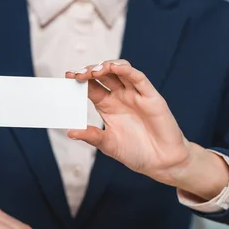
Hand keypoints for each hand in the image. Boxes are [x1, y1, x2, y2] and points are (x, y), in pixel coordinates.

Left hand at [66, 60, 228, 199]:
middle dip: (89, 70)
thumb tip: (70, 132)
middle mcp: (120, 96)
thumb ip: (91, 136)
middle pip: (103, 74)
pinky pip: (138, 78)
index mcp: (108, 105)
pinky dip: (126, 70)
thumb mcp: (108, 145)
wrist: (161, 162)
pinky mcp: (151, 96)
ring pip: (120, 70)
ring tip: (93, 71)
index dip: (79, 80)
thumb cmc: (136, 152)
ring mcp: (135, 94)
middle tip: (77, 75)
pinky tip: (114, 68)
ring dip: (106, 66)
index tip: (67, 77)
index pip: (91, 86)